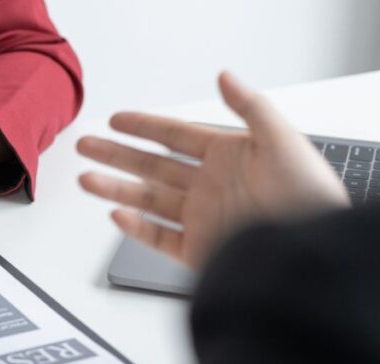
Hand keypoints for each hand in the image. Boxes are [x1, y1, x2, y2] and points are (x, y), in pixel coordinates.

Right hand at [77, 72, 349, 269]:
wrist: (309, 253)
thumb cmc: (308, 196)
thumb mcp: (282, 140)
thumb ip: (249, 106)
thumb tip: (223, 77)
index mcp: (229, 158)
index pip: (176, 136)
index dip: (145, 126)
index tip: (117, 120)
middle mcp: (211, 187)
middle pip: (152, 166)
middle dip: (116, 155)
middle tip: (87, 146)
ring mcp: (203, 219)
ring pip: (148, 200)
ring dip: (115, 189)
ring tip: (86, 179)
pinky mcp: (200, 251)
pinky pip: (159, 238)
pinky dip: (136, 228)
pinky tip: (117, 214)